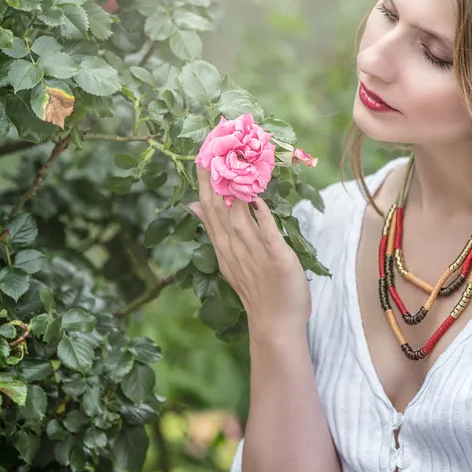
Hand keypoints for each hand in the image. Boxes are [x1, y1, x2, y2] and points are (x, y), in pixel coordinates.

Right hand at [189, 162, 310, 329]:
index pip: (209, 207)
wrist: (274, 324)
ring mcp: (255, 254)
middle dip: (216, 177)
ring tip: (232, 163)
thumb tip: (194, 204)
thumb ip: (214, 229)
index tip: (202, 154)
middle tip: (213, 147)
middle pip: (220, 208)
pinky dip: (262, 218)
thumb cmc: (257, 288)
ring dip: (235, 191)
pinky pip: (268, 236)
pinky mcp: (277, 260)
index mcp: (224, 245)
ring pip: (239, 218)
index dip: (204, 180)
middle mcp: (235, 247)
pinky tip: (258, 199)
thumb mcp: (229, 256)